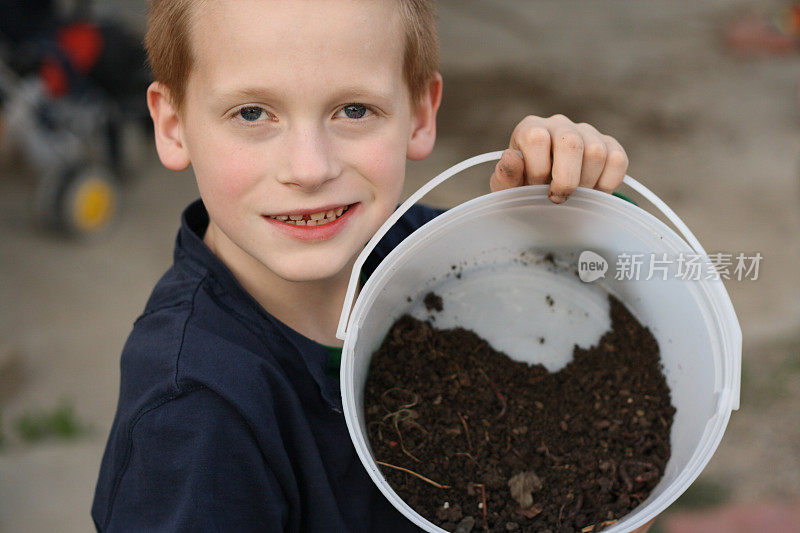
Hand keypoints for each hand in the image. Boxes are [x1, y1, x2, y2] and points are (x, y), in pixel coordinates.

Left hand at [489, 114, 628, 202]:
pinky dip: (607, 183)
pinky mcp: (609, 144)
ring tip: (574, 196)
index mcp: (530, 129)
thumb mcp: (508, 189)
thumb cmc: (523, 189)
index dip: (538, 169)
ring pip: (597, 152)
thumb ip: (506, 176)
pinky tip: (592, 192)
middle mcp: (558, 124)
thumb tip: (511, 157)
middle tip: (558, 198)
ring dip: (586, 183)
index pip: (537, 138)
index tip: (535, 189)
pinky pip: (617, 160)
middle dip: (566, 179)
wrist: (544, 195)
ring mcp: (586, 131)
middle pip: (571, 143)